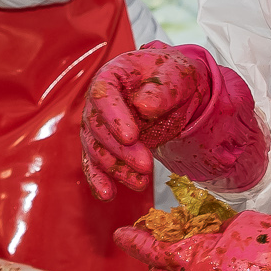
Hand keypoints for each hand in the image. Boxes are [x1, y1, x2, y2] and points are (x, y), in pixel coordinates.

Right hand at [81, 43, 222, 200]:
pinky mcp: (104, 145)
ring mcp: (98, 124)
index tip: (131, 137)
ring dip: (116, 169)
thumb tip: (143, 107)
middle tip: (146, 165)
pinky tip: (108, 195)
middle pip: (98, 128)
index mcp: (111, 75)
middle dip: (120, 151)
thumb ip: (161, 91)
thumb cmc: (173, 77)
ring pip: (96, 150)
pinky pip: (94, 163)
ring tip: (141, 182)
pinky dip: (99, 180)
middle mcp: (98, 100)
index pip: (103, 94)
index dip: (114, 117)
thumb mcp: (176, 76)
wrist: (176, 91)